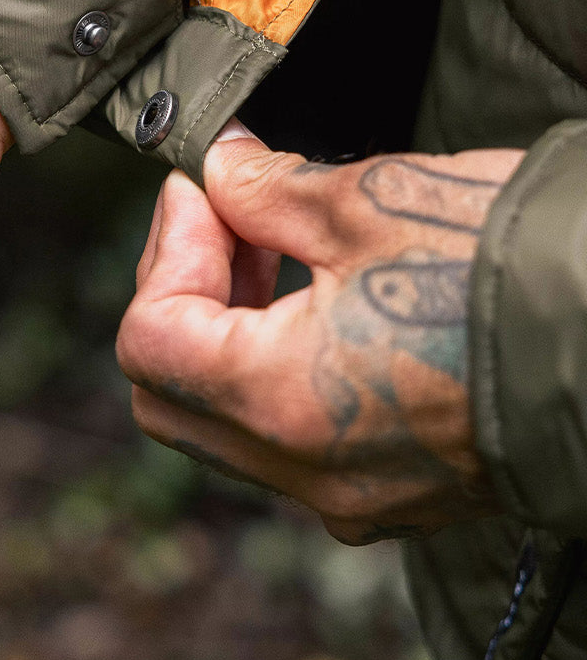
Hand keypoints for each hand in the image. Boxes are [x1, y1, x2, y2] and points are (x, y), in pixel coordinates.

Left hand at [116, 123, 524, 542]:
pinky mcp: (397, 488)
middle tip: (226, 216)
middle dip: (182, 290)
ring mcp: (355, 493)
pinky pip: (291, 439)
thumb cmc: (509, 265)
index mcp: (281, 403)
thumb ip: (262, 189)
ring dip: (223, 328)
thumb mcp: (369, 201)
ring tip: (270, 247)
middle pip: (171, 392)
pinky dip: (273, 368)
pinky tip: (315, 300)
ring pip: (227, 421)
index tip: (202, 186)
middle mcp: (308, 470)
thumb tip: (217, 166)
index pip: (150, 337)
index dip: (167, 245)